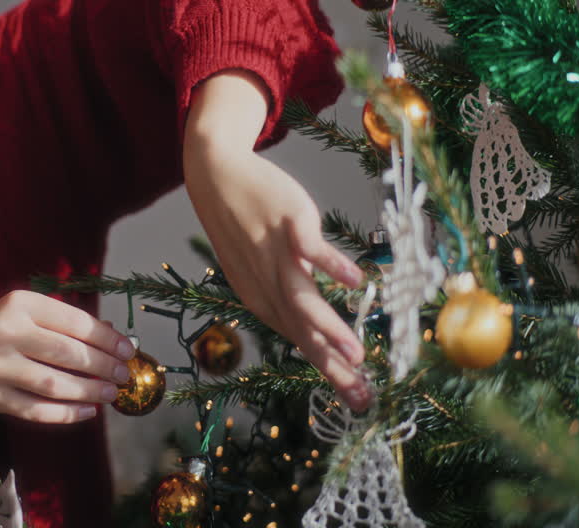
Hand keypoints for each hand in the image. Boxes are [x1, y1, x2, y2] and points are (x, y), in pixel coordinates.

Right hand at [0, 290, 136, 422]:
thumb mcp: (26, 313)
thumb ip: (65, 321)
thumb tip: (115, 335)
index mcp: (18, 304)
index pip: (74, 321)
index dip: (106, 338)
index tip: (128, 350)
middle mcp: (5, 333)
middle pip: (67, 353)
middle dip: (103, 366)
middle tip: (124, 375)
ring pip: (54, 384)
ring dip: (89, 391)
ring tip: (111, 394)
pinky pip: (38, 410)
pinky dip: (67, 414)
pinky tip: (88, 411)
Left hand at [182, 71, 370, 409]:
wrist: (215, 178)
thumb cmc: (246, 227)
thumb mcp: (260, 270)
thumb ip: (286, 299)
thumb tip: (314, 328)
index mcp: (262, 300)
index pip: (300, 343)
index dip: (329, 372)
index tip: (358, 400)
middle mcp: (268, 285)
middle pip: (302, 332)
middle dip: (333, 367)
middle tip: (363, 397)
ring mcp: (277, 254)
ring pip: (302, 300)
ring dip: (329, 329)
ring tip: (356, 354)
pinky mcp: (288, 223)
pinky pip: (310, 248)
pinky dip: (330, 266)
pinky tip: (355, 282)